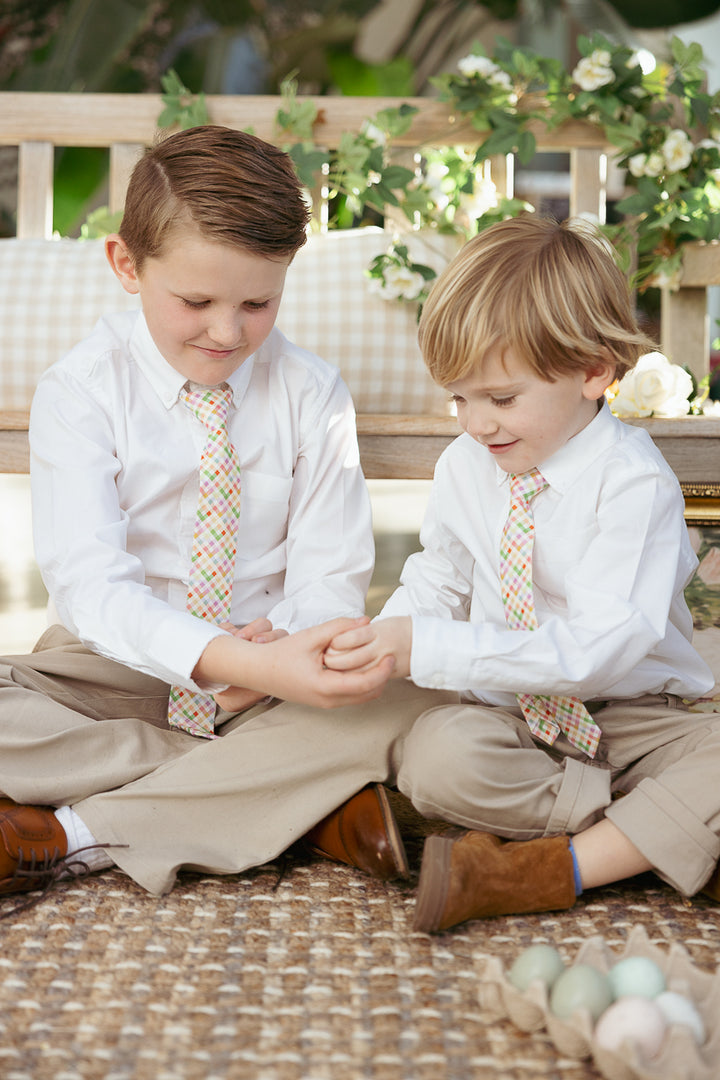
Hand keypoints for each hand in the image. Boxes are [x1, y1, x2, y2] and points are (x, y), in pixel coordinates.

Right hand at [198, 616, 395, 708]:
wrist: (258, 671)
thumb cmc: (281, 653)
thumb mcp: (311, 636)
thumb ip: (339, 627)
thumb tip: (366, 620)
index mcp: (325, 687)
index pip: (366, 684)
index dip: (383, 670)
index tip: (391, 655)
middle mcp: (328, 701)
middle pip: (369, 695)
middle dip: (382, 677)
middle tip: (388, 655)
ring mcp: (325, 704)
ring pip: (361, 698)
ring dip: (372, 681)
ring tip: (376, 658)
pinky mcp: (323, 701)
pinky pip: (350, 696)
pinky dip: (360, 683)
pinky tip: (359, 664)